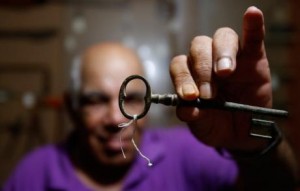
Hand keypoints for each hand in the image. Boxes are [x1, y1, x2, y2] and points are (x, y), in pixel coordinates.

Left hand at [169, 6, 270, 151]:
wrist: (241, 134)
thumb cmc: (216, 124)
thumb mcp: (201, 125)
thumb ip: (192, 116)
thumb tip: (187, 109)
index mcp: (190, 74)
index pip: (180, 65)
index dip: (182, 78)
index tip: (190, 97)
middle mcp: (207, 60)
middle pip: (198, 47)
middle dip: (201, 70)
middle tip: (209, 94)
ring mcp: (231, 57)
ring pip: (222, 38)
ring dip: (221, 54)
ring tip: (225, 73)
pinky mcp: (254, 57)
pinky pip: (253, 37)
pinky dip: (253, 25)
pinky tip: (252, 15)